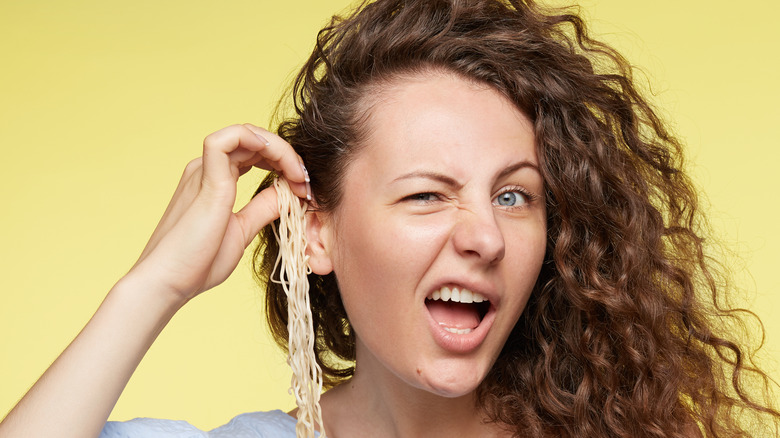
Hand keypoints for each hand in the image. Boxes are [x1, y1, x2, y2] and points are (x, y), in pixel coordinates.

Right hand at [127, 123, 308, 302]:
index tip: (304, 190)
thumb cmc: (198, 263)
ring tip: (298, 175)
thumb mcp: (242, 230)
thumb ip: (263, 208)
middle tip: (306, 182)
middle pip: (253, 140)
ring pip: (246, 134)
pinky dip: (259, 141)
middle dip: (287, 155)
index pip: (255, 153)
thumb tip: (287, 193)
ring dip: (280, 149)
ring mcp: (204, 170)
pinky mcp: (205, 178)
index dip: (284, 164)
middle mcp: (207, 169)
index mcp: (215, 180)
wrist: (167, 283)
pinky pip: (229, 139)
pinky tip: (280, 160)